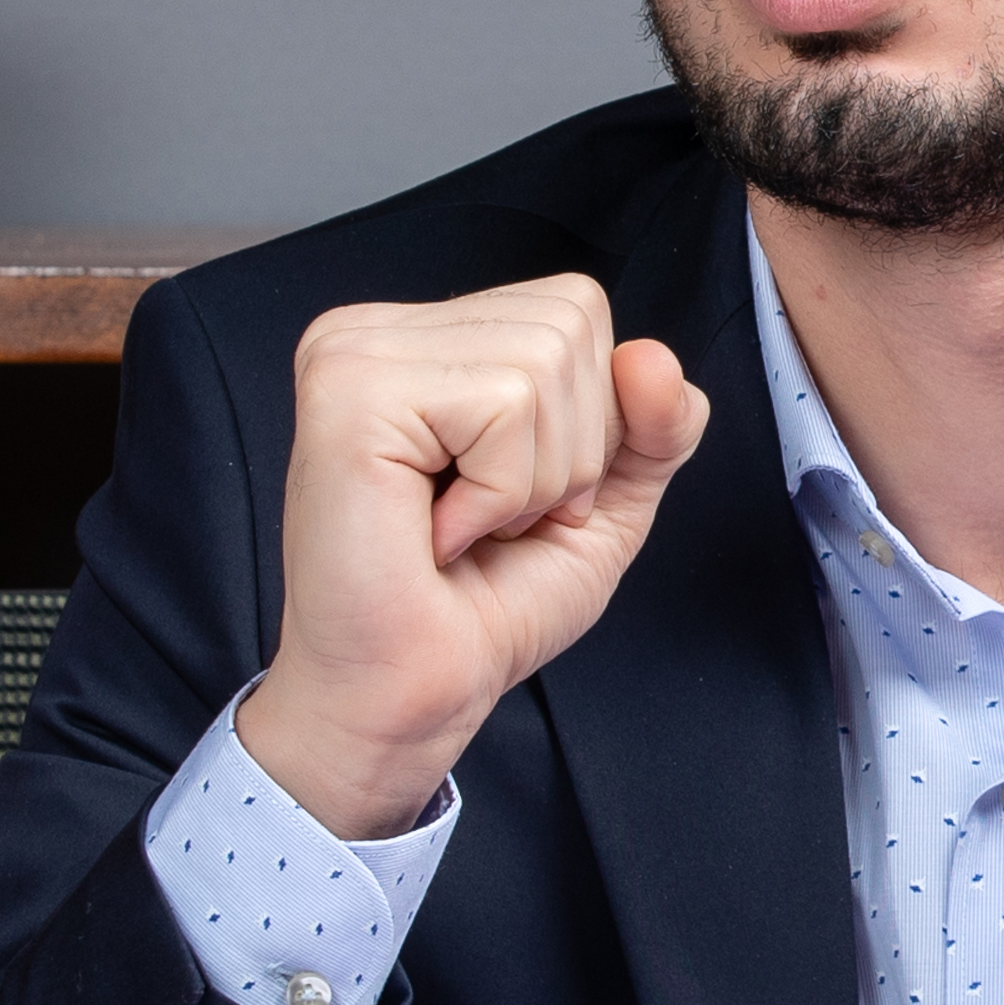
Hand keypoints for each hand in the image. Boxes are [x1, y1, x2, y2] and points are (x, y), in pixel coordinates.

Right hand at [232, 278, 708, 837]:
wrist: (414, 696)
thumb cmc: (485, 607)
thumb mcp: (606, 500)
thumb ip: (654, 424)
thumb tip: (654, 357)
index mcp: (423, 338)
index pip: (575, 308)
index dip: (588, 421)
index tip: (514, 498)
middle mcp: (376, 330)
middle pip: (569, 321)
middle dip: (568, 448)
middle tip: (490, 520)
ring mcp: (353, 353)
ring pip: (543, 361)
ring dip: (532, 478)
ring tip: (464, 527)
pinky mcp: (349, 393)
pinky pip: (503, 403)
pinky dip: (500, 490)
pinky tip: (438, 532)